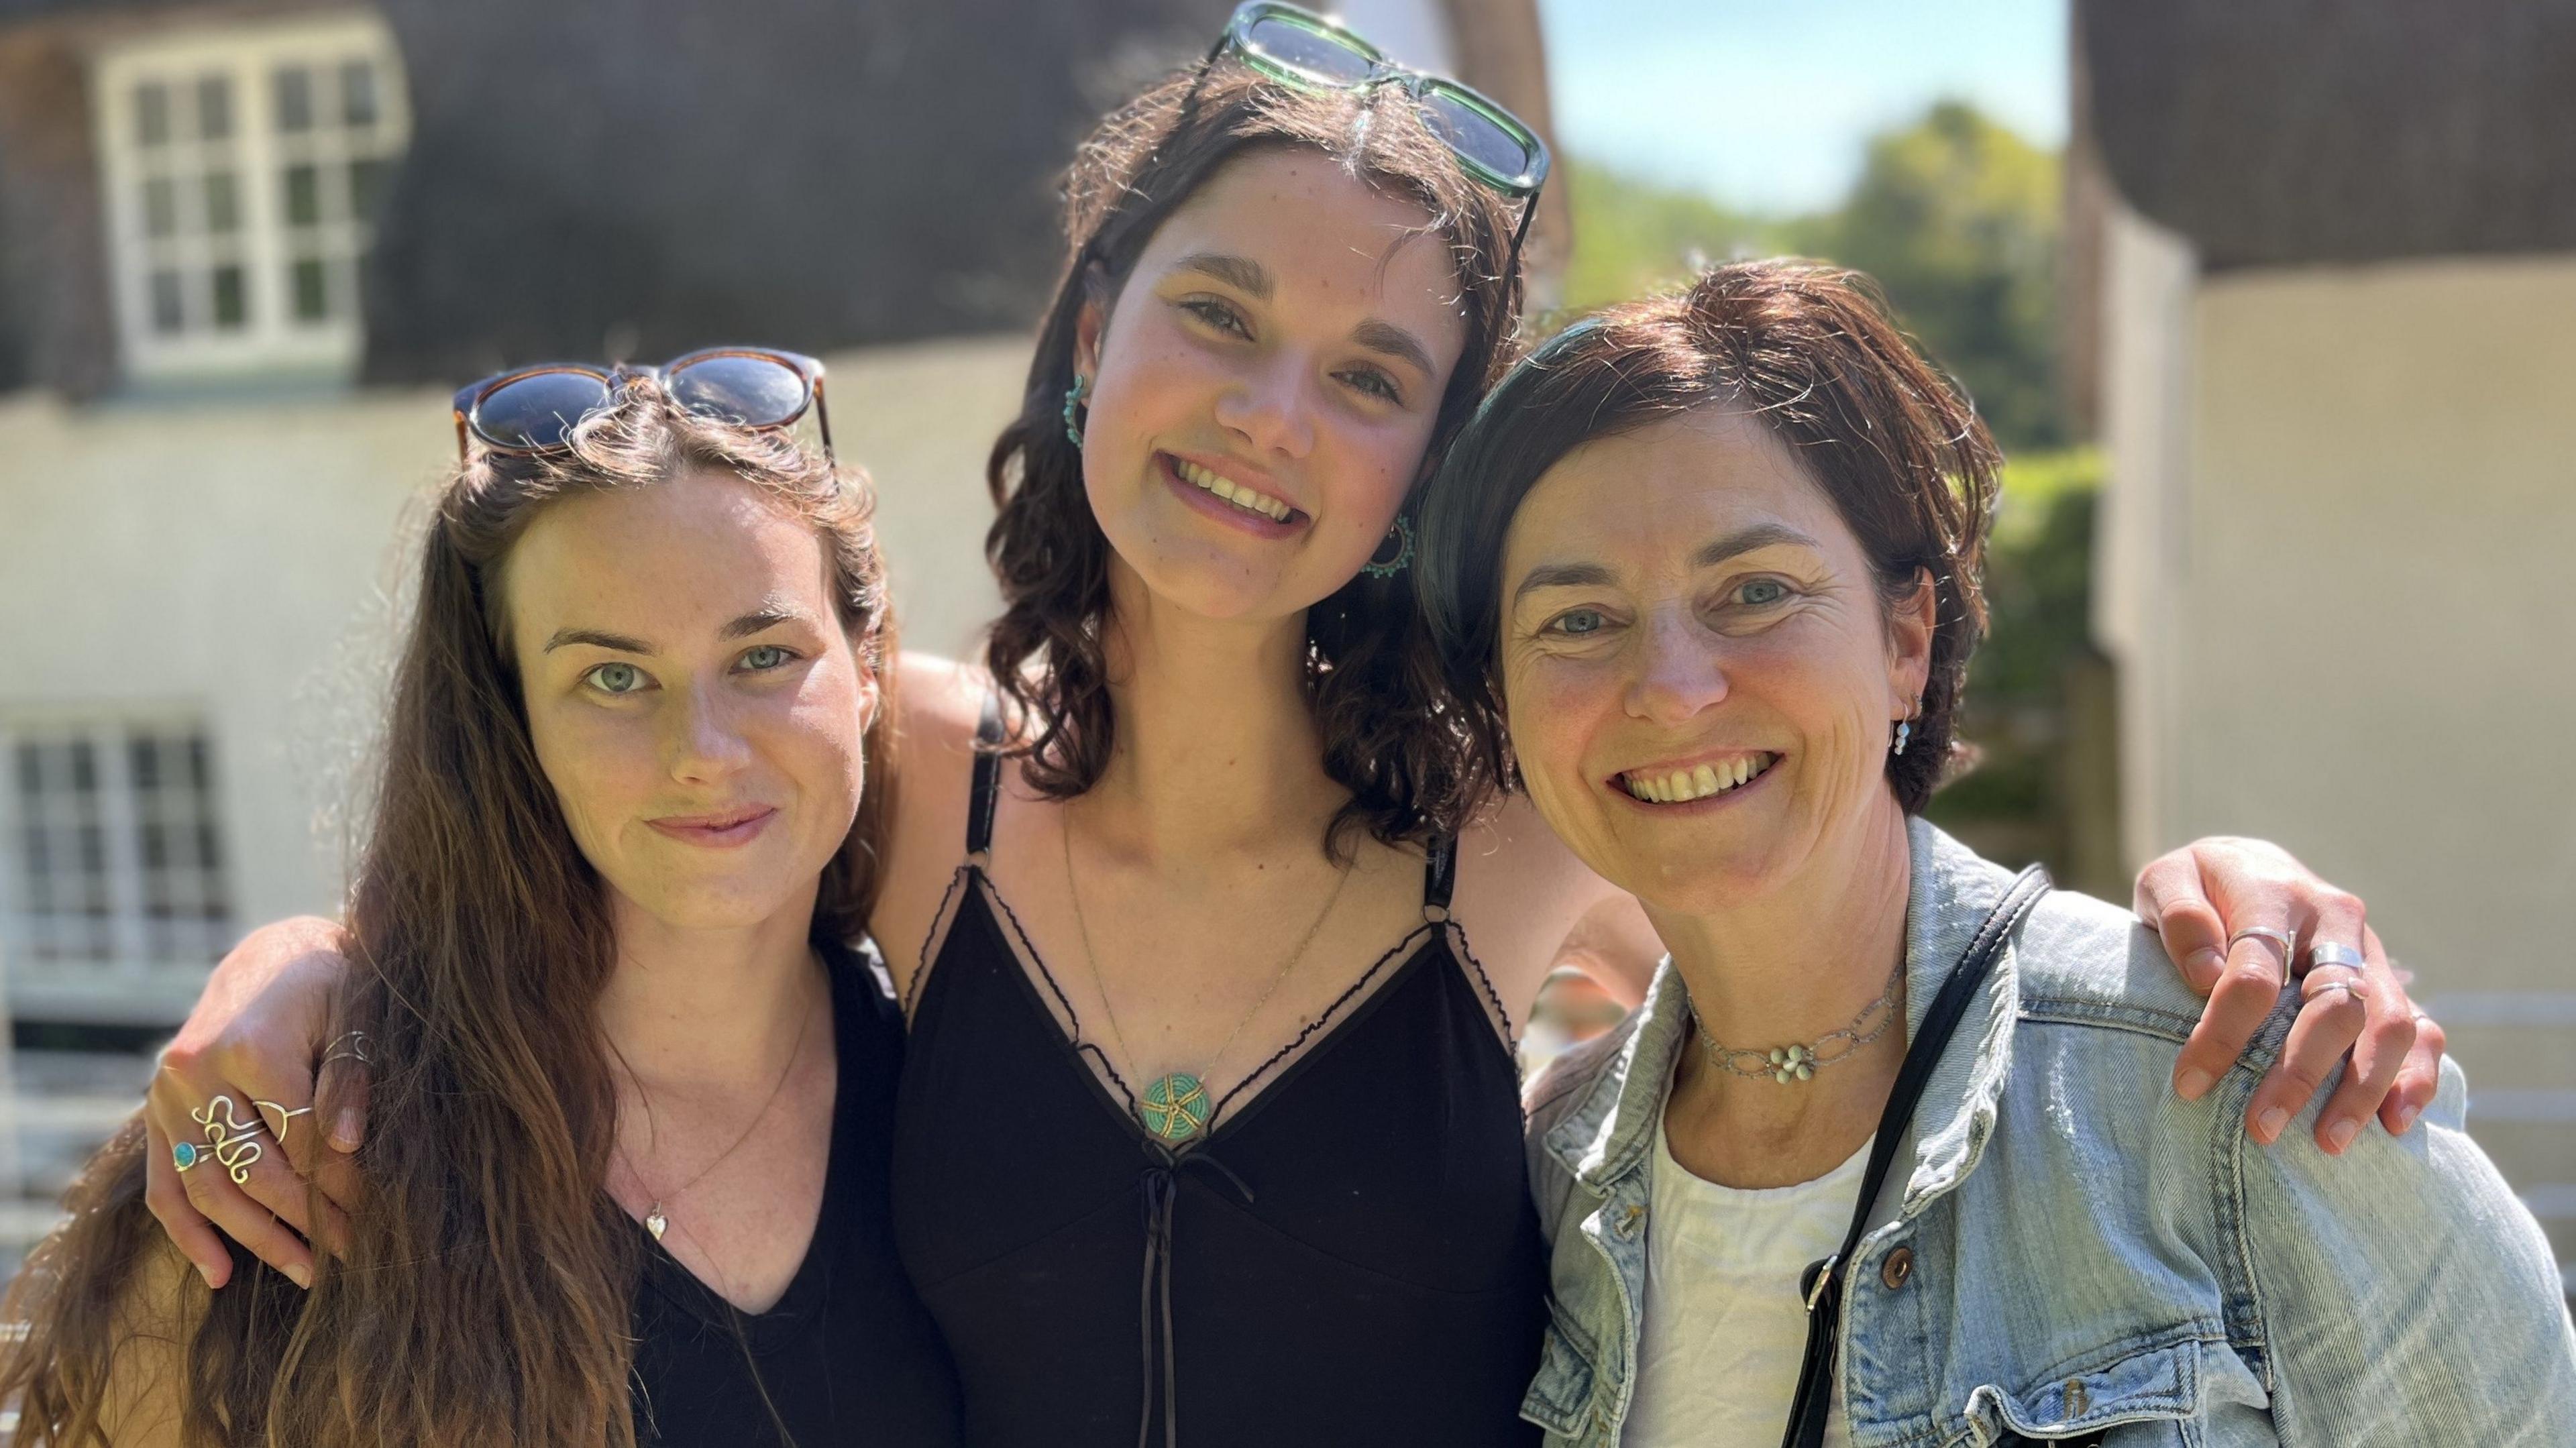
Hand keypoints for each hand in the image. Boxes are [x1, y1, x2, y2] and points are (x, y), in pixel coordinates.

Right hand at [145, 916, 363, 1286]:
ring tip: (306, 1272)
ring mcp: (166, 1096)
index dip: (341, 1185)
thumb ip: (349, 1078)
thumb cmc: (330, 984)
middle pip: (252, 1171)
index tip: (376, 1219)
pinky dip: (189, 1233)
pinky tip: (221, 1274)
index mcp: (249, 1046)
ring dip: (255, 1238)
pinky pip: (166, 1184)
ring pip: (206, 1188)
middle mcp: (195, 1073)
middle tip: (351, 1252)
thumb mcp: (355, 1015)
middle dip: (306, 1218)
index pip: (302, 1140)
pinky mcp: (156, 1112)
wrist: (272, 955)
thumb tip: (346, 1148)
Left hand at [2134, 838, 2443, 1152]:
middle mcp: (2336, 922)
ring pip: (2388, 1024)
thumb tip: (2206, 974)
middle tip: (2263, 1129)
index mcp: (2277, 894)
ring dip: (2363, 1088)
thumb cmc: (2199, 888)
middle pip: (2334, 1005)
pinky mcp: (2390, 985)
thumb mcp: (2167, 882)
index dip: (2224, 1033)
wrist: (2252, 866)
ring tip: (2328, 1142)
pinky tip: (2396, 1124)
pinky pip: (2424, 1031)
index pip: (2255, 973)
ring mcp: (2371, 955)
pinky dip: (2417, 1078)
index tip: (2190, 1085)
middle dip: (2300, 1074)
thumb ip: (2180, 917)